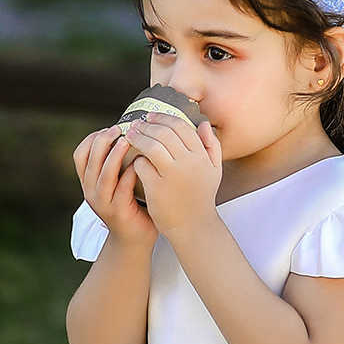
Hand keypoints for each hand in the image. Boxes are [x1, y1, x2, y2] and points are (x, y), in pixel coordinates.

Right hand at [73, 125, 156, 248]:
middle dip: (103, 141)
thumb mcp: (116, 183)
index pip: (80, 155)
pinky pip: (122, 187)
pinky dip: (130, 172)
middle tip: (118, 129)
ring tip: (126, 140)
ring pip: (103, 173)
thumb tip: (126, 134)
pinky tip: (140, 162)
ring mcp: (103, 203)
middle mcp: (91, 192)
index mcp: (88, 183)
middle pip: (90, 160)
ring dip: (114, 154)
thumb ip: (115, 165)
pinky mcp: (118, 211)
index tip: (108, 129)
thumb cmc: (130, 206)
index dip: (92, 139)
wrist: (134, 240)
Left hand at [124, 114, 222, 240]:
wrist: (194, 227)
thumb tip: (203, 123)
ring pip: (151, 146)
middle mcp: (189, 163)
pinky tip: (133, 160)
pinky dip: (136, 160)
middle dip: (147, 125)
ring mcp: (173, 176)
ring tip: (130, 135)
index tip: (151, 117)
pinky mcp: (158, 188)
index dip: (164, 118)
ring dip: (138, 138)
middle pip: (164, 133)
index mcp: (201, 156)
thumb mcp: (214, 171)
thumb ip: (212, 146)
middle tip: (136, 124)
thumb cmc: (202, 198)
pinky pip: (142, 166)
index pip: (181, 127)